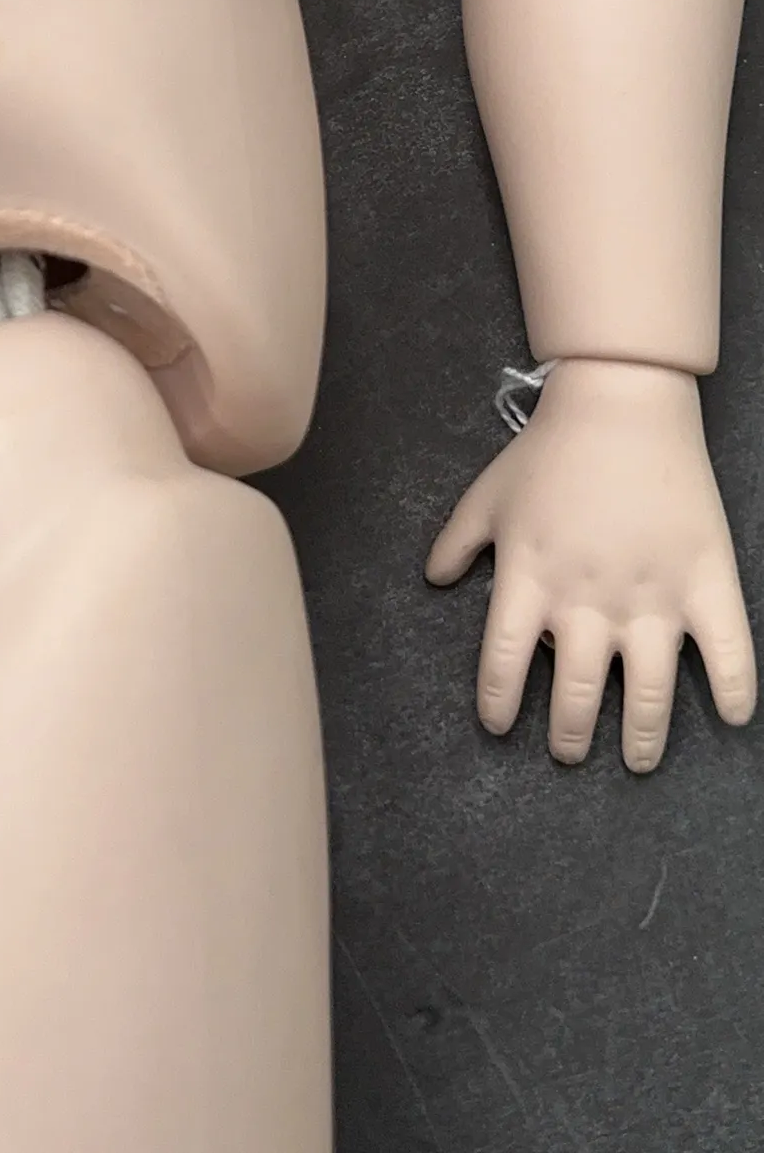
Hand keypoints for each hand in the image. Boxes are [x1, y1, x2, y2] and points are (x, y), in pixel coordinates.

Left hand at [426, 359, 755, 770]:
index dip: (496, 705)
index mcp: (530, 583)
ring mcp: (652, 597)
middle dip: (566, 735)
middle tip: (567, 752)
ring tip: (634, 760)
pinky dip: (734, 690)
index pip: (502, 665)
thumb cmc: (549, 450)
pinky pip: (727, 651)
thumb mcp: (488, 494)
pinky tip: (734, 718)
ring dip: (640, 736)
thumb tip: (432, 578)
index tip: (499, 727)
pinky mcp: (705, 583)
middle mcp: (588, 603)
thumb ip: (457, 541)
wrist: (620, 405)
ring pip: (646, 693)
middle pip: (573, 693)